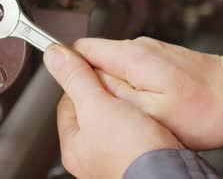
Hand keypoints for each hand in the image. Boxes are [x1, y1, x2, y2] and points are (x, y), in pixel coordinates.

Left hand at [43, 45, 182, 178]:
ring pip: (115, 121)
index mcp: (73, 147)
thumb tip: (54, 56)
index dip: (80, 81)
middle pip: (92, 112)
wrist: (168, 176)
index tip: (91, 68)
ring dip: (125, 107)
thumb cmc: (131, 154)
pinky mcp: (138, 160)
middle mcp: (90, 158)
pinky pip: (136, 132)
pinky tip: (150, 118)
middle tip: (118, 84)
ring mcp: (114, 160)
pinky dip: (142, 121)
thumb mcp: (97, 106)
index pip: (68, 102)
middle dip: (105, 95)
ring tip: (136, 100)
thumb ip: (76, 79)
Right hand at [73, 37, 222, 149]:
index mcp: (131, 56)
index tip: (71, 89)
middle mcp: (137, 46)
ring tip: (135, 110)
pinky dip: (131, 88)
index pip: (79, 50)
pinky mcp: (157, 58)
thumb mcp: (150, 112)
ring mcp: (148, 50)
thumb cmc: (206, 109)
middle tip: (114, 109)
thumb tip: (79, 79)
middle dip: (94, 84)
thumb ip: (111, 93)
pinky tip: (148, 105)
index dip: (69, 69)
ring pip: (112, 67)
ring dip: (114, 89)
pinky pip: (129, 71)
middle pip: (94, 59)